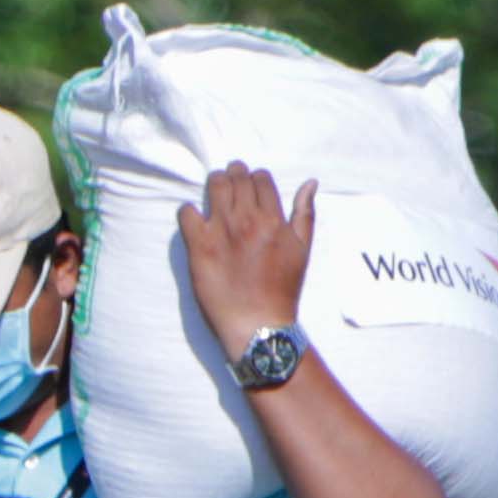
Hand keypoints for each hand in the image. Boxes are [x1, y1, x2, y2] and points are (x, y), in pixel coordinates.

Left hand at [180, 162, 317, 359]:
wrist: (257, 323)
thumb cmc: (282, 289)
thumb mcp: (303, 249)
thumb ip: (305, 213)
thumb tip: (310, 182)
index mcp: (273, 219)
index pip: (261, 179)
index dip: (254, 177)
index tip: (250, 183)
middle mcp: (247, 220)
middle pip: (236, 178)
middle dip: (233, 174)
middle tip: (230, 179)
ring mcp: (221, 231)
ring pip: (214, 187)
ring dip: (214, 183)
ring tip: (214, 190)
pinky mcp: (199, 246)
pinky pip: (187, 213)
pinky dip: (188, 211)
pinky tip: (195, 219)